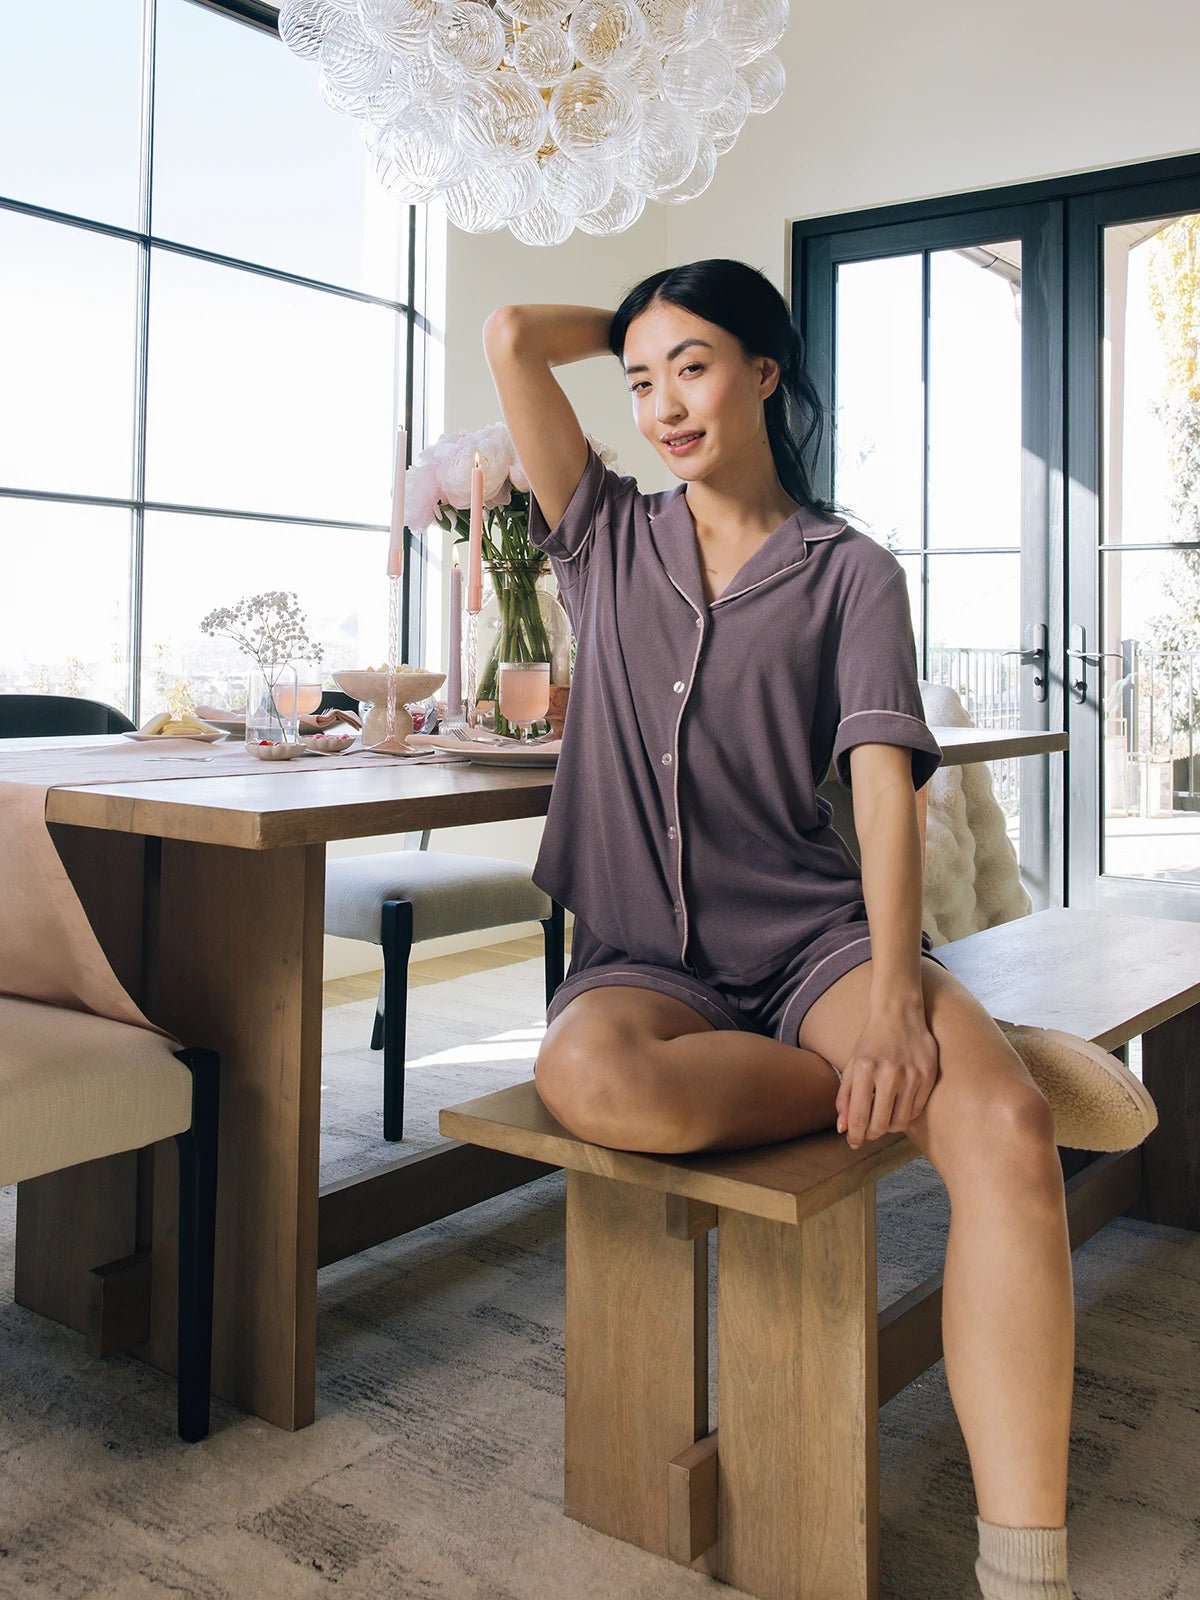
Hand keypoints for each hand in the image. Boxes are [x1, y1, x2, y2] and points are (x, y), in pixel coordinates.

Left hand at [836, 997, 939, 1149]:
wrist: (899, 1013)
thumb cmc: (872, 1042)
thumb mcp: (852, 1065)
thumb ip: (846, 1097)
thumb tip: (843, 1129)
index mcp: (864, 1068)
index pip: (859, 1117)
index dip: (855, 1135)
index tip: (853, 1142)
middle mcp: (889, 1072)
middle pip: (880, 1124)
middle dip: (872, 1134)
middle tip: (868, 1132)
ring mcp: (912, 1074)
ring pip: (901, 1121)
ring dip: (889, 1126)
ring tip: (883, 1118)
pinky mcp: (928, 1075)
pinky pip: (916, 1109)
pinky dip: (906, 1113)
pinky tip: (899, 1105)